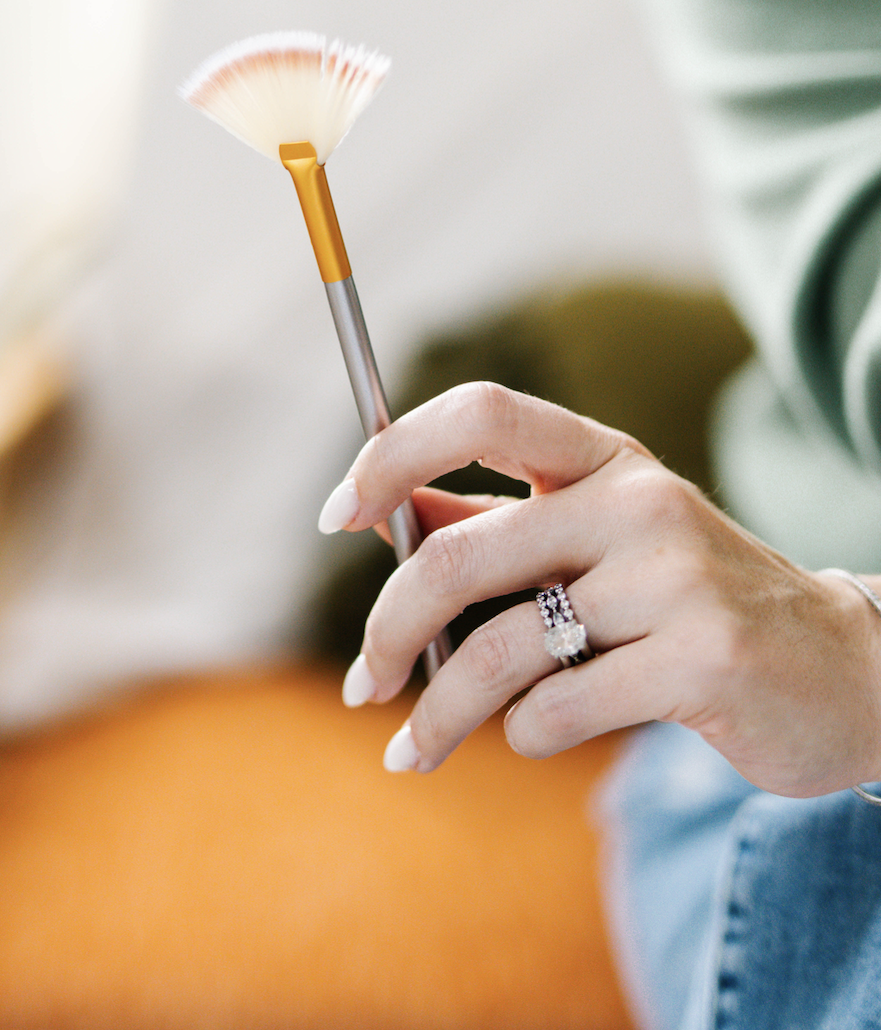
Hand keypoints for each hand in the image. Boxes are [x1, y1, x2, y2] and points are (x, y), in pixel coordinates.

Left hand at [319, 382, 880, 794]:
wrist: (840, 672)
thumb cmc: (688, 603)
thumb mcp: (597, 541)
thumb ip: (496, 524)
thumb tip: (383, 512)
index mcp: (605, 457)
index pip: (481, 415)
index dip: (392, 455)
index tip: (336, 514)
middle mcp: (638, 500)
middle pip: (462, 555)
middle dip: (388, 628)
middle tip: (362, 685)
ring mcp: (675, 577)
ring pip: (500, 649)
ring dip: (439, 713)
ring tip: (412, 751)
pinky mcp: (703, 659)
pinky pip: (557, 709)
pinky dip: (523, 736)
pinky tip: (534, 737)